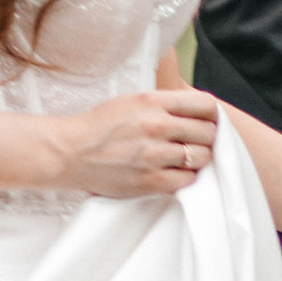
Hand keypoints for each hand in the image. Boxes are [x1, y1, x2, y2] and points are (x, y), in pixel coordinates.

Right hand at [55, 85, 219, 198]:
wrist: (70, 152)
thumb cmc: (99, 126)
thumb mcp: (131, 100)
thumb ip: (163, 104)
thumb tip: (195, 111)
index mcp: (153, 101)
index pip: (205, 105)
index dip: (211, 115)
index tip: (206, 121)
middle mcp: (156, 126)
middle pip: (208, 132)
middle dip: (206, 138)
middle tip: (196, 142)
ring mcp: (154, 155)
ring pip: (201, 157)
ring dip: (197, 159)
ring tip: (185, 159)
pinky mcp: (149, 180)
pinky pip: (186, 180)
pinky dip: (184, 177)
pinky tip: (174, 172)